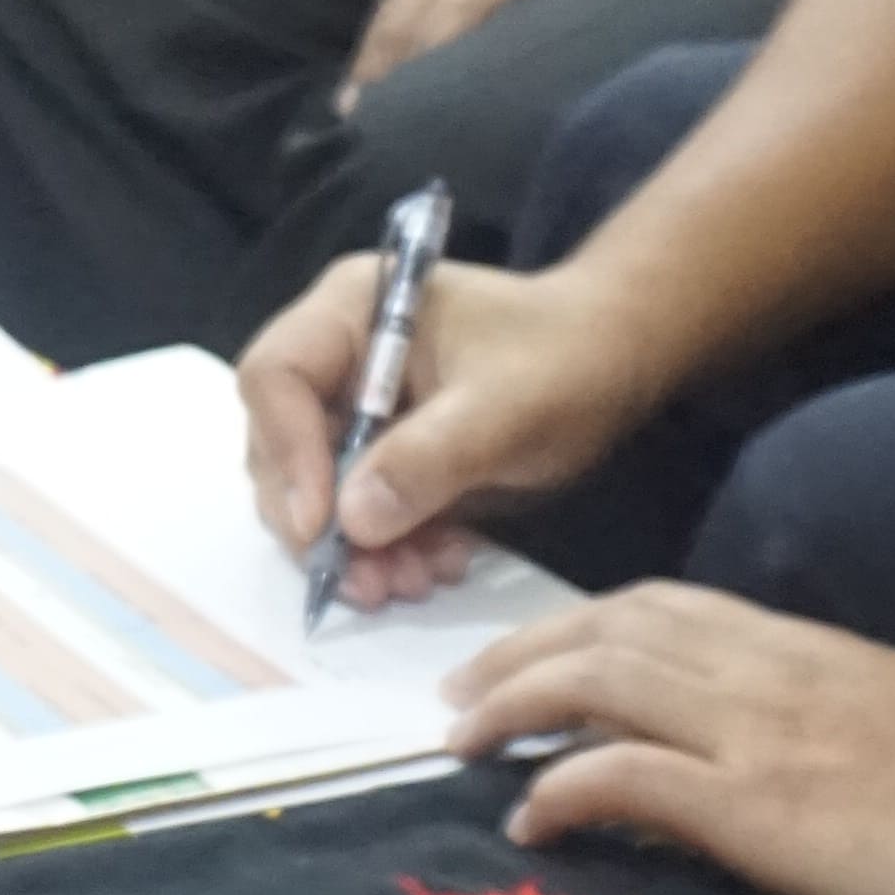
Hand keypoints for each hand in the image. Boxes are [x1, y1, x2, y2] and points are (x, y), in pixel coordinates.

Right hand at [239, 255, 671, 607]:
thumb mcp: (508, 407)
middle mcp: (338, 357)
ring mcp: (356, 408)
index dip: (287, 453)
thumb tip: (352, 522)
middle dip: (321, 522)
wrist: (618, 360)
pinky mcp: (382, 454)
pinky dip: (389, 549)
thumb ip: (430, 457)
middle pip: (279, 444)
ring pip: (315, 491)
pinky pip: (359, 512)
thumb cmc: (567, 358)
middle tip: (368, 582)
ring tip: (414, 583)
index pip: (276, 377)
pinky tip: (439, 565)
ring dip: (356, 549)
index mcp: (351, 311)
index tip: (325, 528)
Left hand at [347, 0, 693, 93]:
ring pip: (417, 17)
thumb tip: (496, 35)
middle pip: (395, 15)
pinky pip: (461, 11)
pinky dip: (435, 49)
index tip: (359, 97)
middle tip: (352, 122)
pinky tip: (428, 83)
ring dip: (393, 68)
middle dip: (370, 69)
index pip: (400, 3)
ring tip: (379, 117)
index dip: (373, 51)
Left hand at [433, 582, 894, 894]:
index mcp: (808, 650)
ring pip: (596, 679)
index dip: (584, 625)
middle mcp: (768, 672)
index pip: (668, 609)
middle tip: (458, 695)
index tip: (535, 655)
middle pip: (609, 629)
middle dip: (520, 653)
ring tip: (459, 742)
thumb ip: (846, 718)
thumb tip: (805, 753)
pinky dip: (560, 786)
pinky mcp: (757, 804)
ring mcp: (757, 734)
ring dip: (513, 704)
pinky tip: (527, 817)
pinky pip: (623, 774)